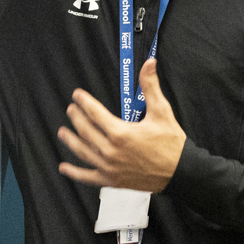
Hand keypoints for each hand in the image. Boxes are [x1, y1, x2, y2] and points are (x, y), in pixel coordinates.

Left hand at [58, 59, 186, 191]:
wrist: (181, 172)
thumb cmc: (172, 143)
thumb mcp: (161, 111)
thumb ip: (151, 86)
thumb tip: (149, 63)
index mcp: (121, 133)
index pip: (95, 113)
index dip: (84, 102)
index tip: (77, 95)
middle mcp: (111, 151)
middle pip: (86, 131)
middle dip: (76, 118)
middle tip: (71, 109)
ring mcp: (110, 167)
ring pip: (83, 152)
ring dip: (70, 141)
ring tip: (62, 132)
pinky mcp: (112, 180)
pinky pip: (88, 177)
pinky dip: (74, 173)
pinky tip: (64, 168)